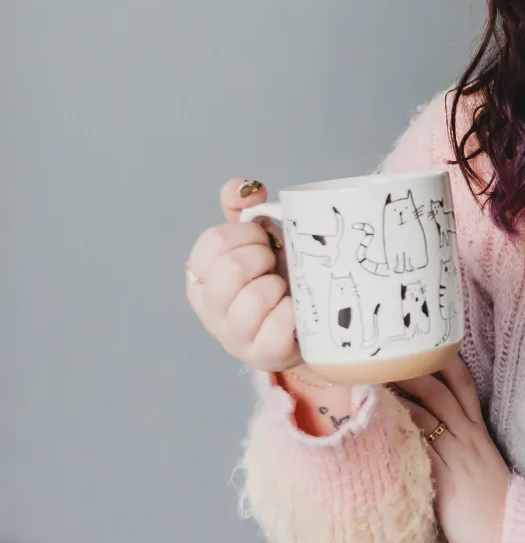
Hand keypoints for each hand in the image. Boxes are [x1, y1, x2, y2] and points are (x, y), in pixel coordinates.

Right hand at [185, 179, 301, 371]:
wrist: (305, 323)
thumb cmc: (274, 276)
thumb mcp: (257, 239)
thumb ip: (243, 209)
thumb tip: (244, 187)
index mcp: (201, 273)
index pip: (215, 241)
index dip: (247, 234)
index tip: (263, 241)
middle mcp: (209, 306)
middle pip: (232, 267)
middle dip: (264, 258)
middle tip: (274, 266)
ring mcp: (232, 334)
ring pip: (256, 296)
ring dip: (280, 287)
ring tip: (284, 291)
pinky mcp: (261, 355)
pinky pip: (278, 325)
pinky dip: (293, 313)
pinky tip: (294, 312)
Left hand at [395, 355, 509, 542]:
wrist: (511, 538)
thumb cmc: (493, 510)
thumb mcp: (480, 469)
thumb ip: (459, 451)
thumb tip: (429, 442)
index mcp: (479, 434)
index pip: (464, 387)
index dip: (445, 363)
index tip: (424, 346)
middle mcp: (468, 438)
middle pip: (440, 392)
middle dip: (412, 371)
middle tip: (385, 356)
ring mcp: (457, 457)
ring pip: (427, 413)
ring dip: (398, 396)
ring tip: (371, 381)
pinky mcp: (445, 479)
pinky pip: (420, 447)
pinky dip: (399, 431)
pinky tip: (378, 423)